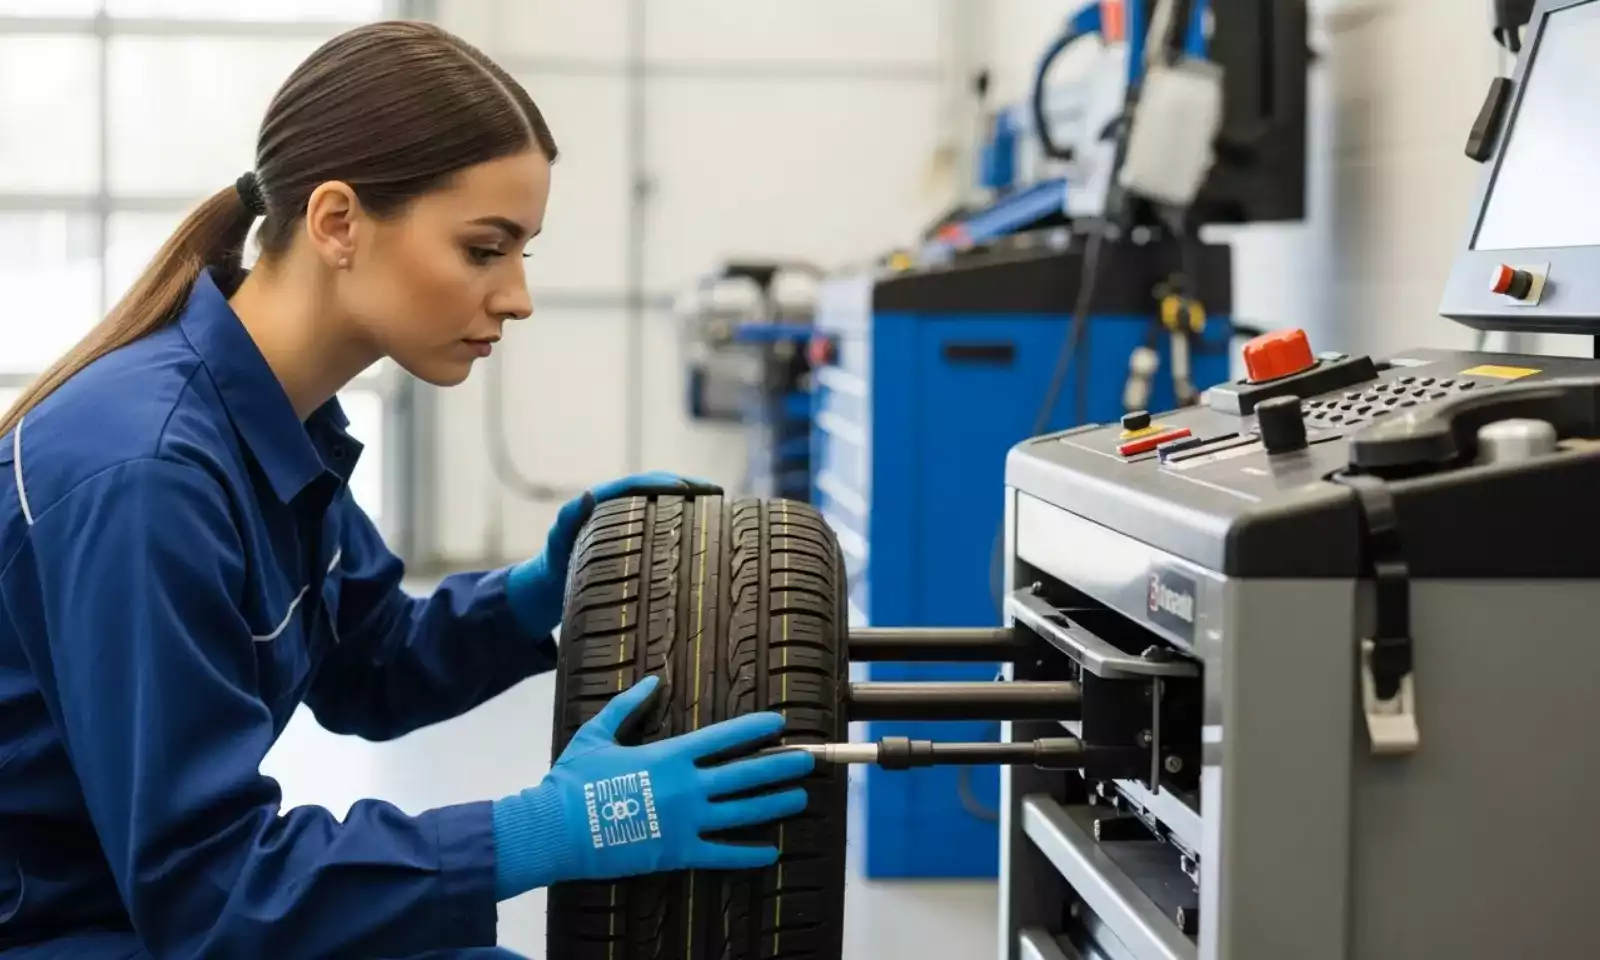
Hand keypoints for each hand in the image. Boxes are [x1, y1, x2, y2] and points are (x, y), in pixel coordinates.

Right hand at [490, 675, 813, 897]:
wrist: (556, 828)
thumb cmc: (574, 780)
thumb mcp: (597, 734)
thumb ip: (629, 707)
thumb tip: (653, 681)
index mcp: (670, 756)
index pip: (724, 738)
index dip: (755, 730)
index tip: (779, 723)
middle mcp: (687, 787)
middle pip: (746, 775)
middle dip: (780, 767)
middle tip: (808, 761)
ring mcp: (685, 822)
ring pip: (742, 813)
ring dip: (774, 805)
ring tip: (800, 798)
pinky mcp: (677, 853)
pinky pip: (721, 855)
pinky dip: (748, 855)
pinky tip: (771, 852)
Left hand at [506, 472, 722, 637]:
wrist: (553, 584)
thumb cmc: (556, 564)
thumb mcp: (557, 543)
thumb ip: (567, 520)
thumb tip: (587, 494)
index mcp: (605, 501)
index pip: (639, 484)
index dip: (664, 483)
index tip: (687, 488)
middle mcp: (623, 506)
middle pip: (661, 487)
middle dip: (689, 486)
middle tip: (716, 491)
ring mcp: (633, 521)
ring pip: (667, 505)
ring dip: (693, 502)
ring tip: (721, 507)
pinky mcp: (641, 537)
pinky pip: (667, 523)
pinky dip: (688, 522)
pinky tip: (709, 532)